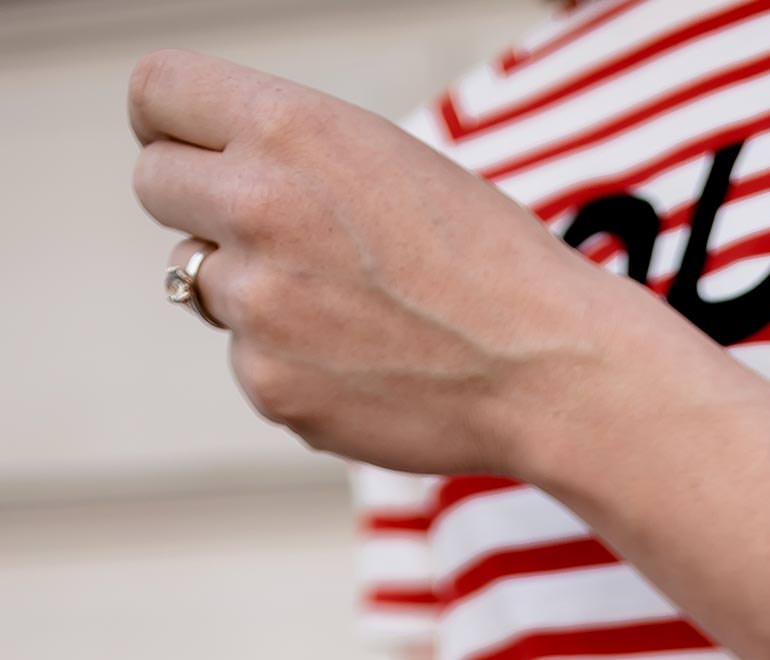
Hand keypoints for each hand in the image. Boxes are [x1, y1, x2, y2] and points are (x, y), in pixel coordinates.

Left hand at [130, 49, 608, 475]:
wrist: (545, 369)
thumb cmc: (482, 259)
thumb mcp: (380, 158)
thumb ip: (284, 154)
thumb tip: (204, 183)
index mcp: (287, 128)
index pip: (154, 94)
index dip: (170, 123)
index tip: (190, 147)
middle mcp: (256, 207)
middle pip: (156, 187)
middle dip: (199, 205)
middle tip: (271, 233)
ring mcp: (257, 306)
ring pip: (206, 284)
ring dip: (260, 294)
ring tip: (353, 310)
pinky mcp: (270, 385)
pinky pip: (249, 361)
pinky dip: (294, 365)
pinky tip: (365, 363)